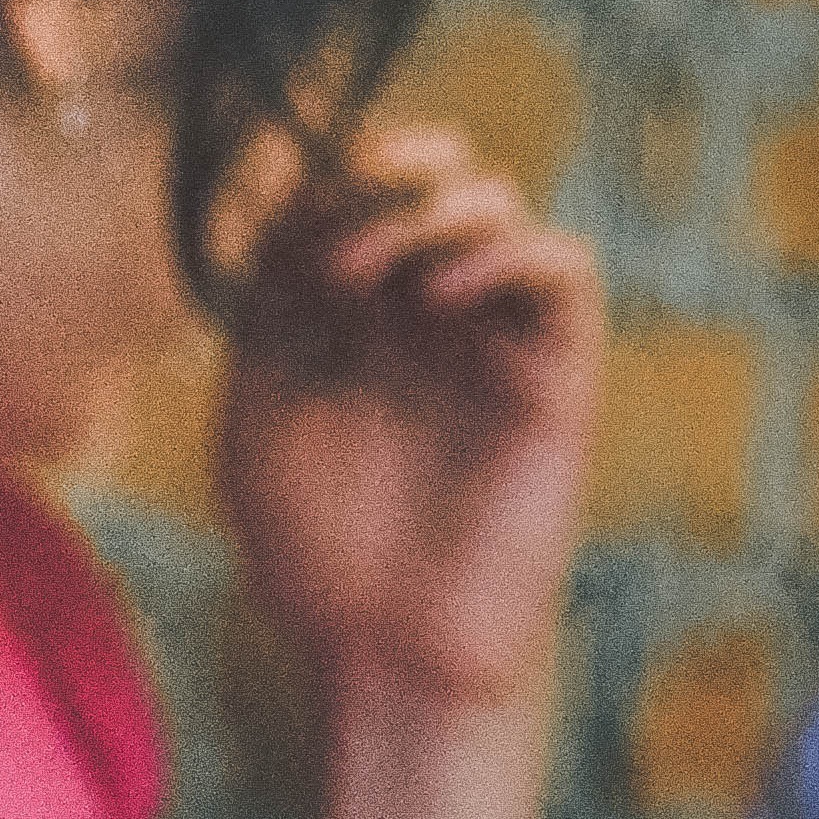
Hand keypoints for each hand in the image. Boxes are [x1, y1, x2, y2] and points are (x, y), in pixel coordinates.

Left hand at [217, 120, 602, 741]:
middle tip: (326, 221)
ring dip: (424, 207)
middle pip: (424, 173)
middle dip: (375, 166)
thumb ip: (263, 312)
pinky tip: (434, 297)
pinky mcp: (555, 375)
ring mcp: (489, 338)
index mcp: (345, 316)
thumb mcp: (255, 413)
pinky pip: (564, 269)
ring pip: (495, 203)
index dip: (311, 174)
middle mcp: (421, 312)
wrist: (384, 651)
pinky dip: (504, 252)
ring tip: (361, 268)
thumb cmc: (312, 550)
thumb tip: (269, 205)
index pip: (345, 189)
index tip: (267, 214)